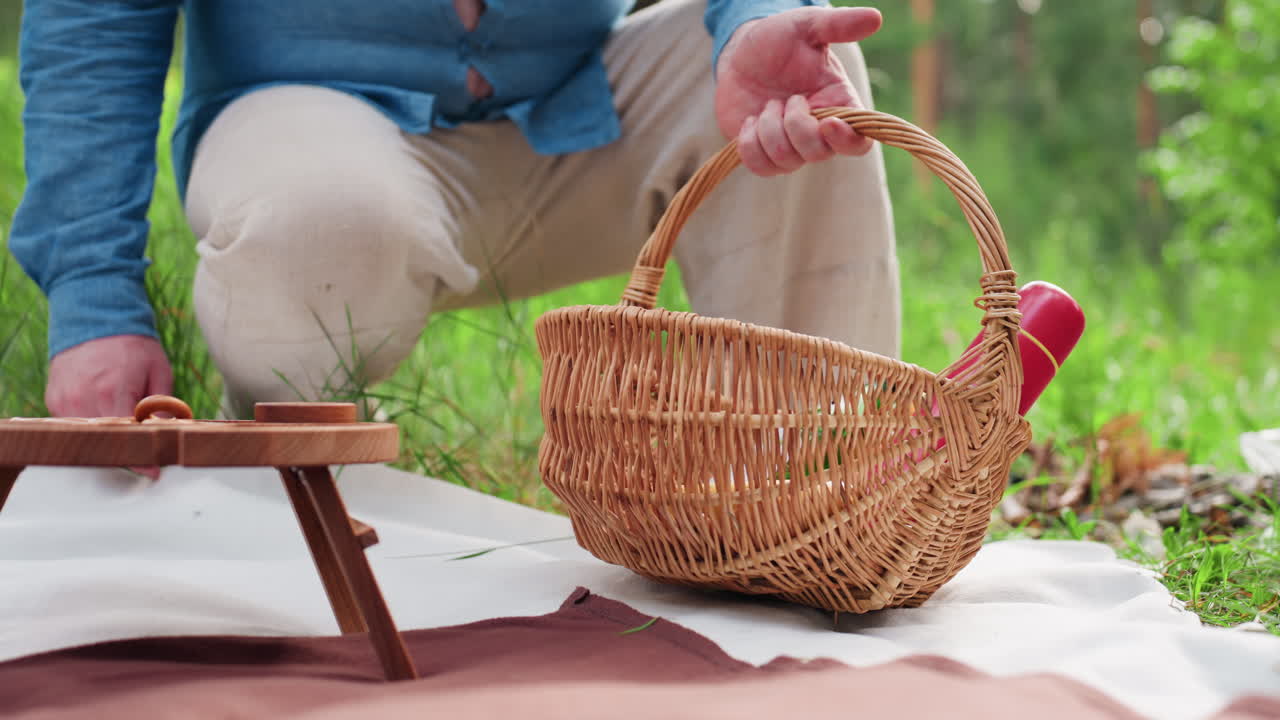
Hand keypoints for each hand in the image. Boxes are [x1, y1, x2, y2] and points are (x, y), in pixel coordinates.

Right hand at [46, 335, 173, 477]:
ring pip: (87, 436)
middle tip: (144, 453)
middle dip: (126, 450)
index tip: (153, 471)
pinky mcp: (55, 399)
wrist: (95, 317)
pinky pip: (74, 424)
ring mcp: (65, 400)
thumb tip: (170, 433)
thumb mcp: (159, 371)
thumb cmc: (131, 344)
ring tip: (126, 431)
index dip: (141, 457)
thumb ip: (163, 406)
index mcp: (113, 391)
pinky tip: (105, 415)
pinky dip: (91, 426)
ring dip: (107, 438)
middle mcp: (83, 399)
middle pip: (105, 441)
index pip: (127, 437)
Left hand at [714, 6, 882, 176]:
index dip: (846, 140)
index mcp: (839, 105)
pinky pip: (760, 167)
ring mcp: (791, 147)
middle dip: (795, 124)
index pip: (859, 143)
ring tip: (767, 104)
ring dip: (769, 129)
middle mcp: (819, 133)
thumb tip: (875, 18)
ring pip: (786, 161)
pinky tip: (750, 120)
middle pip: (818, 154)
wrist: (741, 53)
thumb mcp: (807, 26)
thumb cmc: (779, 39)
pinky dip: (749, 144)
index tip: (827, 122)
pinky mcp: (764, 155)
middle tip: (786, 97)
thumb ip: (838, 25)